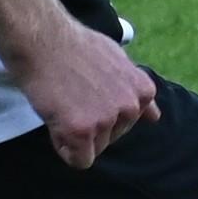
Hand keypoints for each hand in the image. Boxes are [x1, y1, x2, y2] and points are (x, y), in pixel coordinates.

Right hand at [8, 18, 160, 168]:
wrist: (42, 38)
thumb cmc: (74, 46)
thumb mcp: (119, 60)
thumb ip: (135, 90)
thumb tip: (155, 116)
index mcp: (142, 91)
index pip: (127, 124)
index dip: (102, 113)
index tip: (88, 95)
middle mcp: (129, 107)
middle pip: (111, 139)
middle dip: (91, 125)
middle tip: (71, 97)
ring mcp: (106, 119)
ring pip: (94, 149)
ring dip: (76, 134)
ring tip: (63, 103)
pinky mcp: (81, 130)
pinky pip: (78, 160)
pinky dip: (65, 147)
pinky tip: (57, 122)